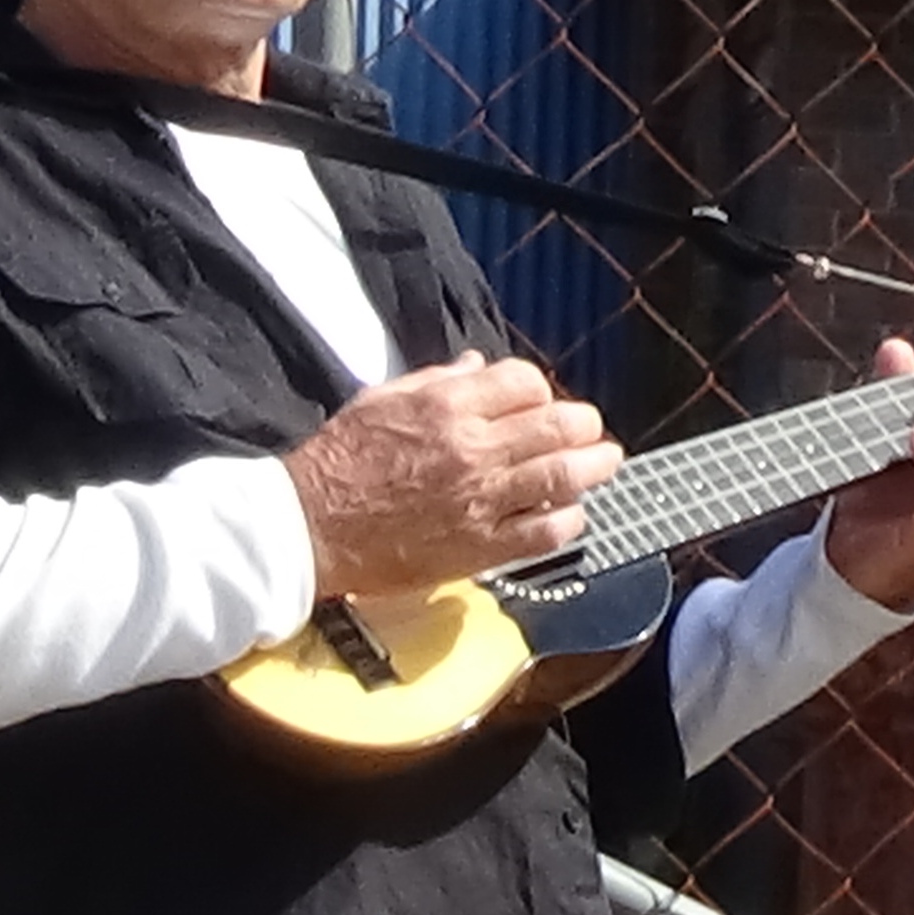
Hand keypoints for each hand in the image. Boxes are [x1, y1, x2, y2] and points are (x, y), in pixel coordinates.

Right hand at [281, 350, 623, 597]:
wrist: (308, 528)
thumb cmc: (338, 461)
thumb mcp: (382, 401)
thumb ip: (438, 382)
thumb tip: (480, 368)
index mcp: (447, 407)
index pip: (526, 382)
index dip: (540, 390)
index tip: (539, 402)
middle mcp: (472, 449)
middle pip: (560, 425)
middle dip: (584, 424)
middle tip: (590, 431)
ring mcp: (482, 499)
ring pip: (564, 475)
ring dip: (595, 466)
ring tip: (605, 462)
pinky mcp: (482, 546)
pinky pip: (546, 532)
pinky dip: (569, 519)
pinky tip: (571, 513)